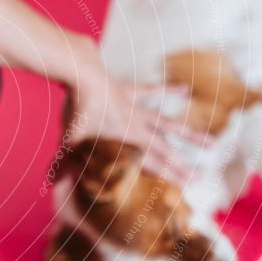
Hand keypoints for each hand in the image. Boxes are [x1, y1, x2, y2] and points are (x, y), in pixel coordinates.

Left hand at [66, 41, 201, 183]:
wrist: (83, 73)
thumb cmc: (76, 109)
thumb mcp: (69, 140)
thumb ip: (62, 163)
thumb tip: (49, 183)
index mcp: (125, 140)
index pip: (152, 164)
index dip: (170, 176)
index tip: (188, 187)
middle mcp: (137, 127)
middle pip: (164, 150)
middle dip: (181, 166)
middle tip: (200, 178)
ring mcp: (136, 108)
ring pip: (169, 124)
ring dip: (189, 135)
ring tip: (212, 143)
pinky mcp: (130, 91)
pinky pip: (152, 91)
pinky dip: (169, 90)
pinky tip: (186, 89)